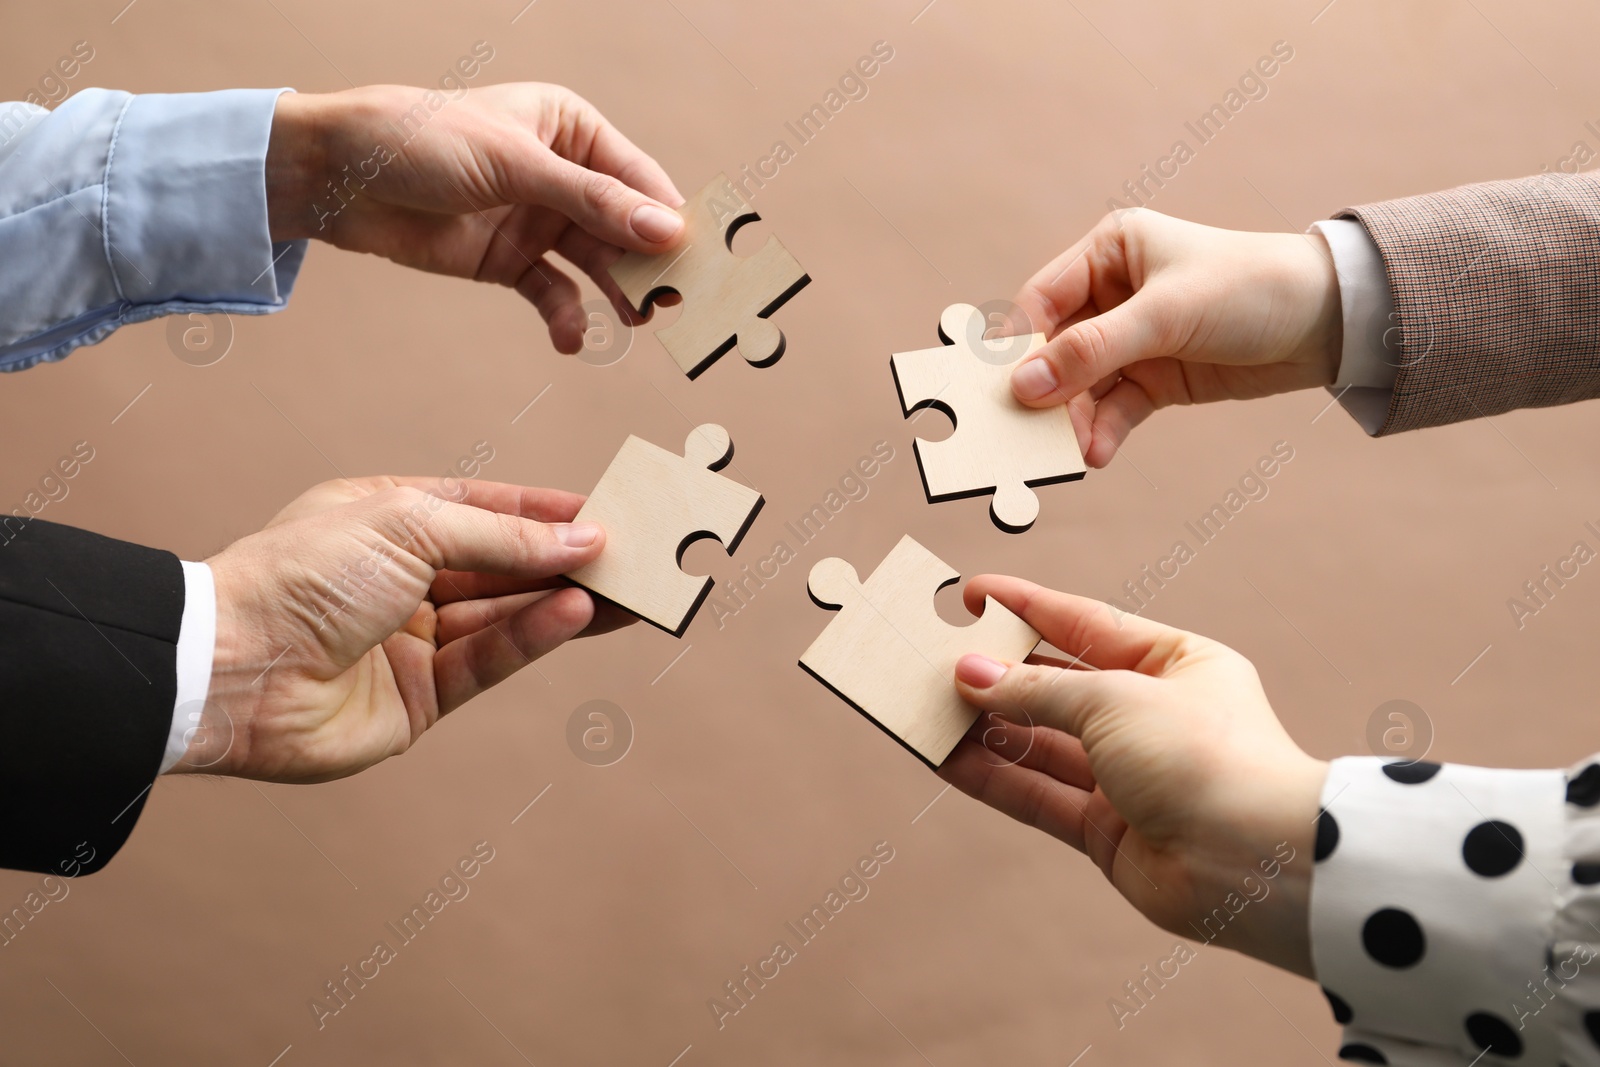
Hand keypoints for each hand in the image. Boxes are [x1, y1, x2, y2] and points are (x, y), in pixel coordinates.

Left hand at [170, 476, 631, 782]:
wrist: (235, 669)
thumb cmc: (302, 575)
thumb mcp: (410, 524)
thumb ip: (505, 536)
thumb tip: (582, 539)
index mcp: (392, 518)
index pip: (489, 510)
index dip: (548, 513)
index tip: (608, 513)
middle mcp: (405, 577)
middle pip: (508, 566)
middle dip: (571, 561)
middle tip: (639, 558)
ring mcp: (415, 639)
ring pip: (509, 615)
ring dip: (568, 600)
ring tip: (628, 591)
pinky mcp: (422, 697)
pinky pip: (491, 659)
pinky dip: (535, 636)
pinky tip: (577, 613)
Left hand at [266, 83, 685, 353]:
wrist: (337, 177)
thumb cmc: (421, 140)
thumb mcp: (515, 165)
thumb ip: (592, 202)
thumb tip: (666, 231)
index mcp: (571, 128)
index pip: (638, 179)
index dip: (669, 221)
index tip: (697, 262)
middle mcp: (561, 174)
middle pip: (623, 226)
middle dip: (648, 265)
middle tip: (671, 302)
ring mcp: (535, 220)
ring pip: (594, 264)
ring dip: (615, 294)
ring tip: (633, 321)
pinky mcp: (508, 260)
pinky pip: (552, 293)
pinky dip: (566, 317)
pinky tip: (570, 339)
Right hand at [939, 576, 1326, 976]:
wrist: (1256, 863)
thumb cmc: (1206, 757)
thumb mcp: (1115, 698)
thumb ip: (1037, 689)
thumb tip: (972, 675)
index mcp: (1174, 664)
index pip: (1085, 623)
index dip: (1026, 608)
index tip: (971, 595)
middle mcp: (1150, 717)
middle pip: (1056, 686)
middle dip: (996, 675)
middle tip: (932, 659)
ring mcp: (1127, 776)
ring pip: (1038, 743)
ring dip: (982, 728)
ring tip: (924, 709)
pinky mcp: (1105, 829)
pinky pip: (1036, 792)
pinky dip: (990, 775)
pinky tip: (944, 758)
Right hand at [1007, 210, 1341, 466]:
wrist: (1330, 323)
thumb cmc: (1250, 288)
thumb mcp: (1166, 315)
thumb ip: (1093, 351)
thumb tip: (1024, 386)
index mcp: (1109, 251)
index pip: (1041, 301)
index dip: (1018, 345)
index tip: (999, 389)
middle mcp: (1113, 293)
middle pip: (1055, 348)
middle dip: (1042, 391)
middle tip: (1022, 433)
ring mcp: (1132, 340)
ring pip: (1081, 386)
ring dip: (1072, 420)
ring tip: (1067, 453)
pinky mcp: (1154, 379)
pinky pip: (1113, 409)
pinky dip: (1102, 432)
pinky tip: (1097, 454)